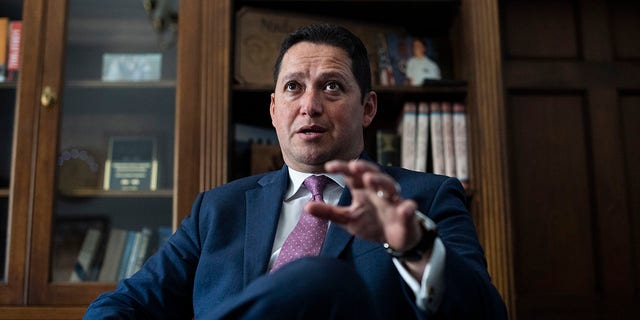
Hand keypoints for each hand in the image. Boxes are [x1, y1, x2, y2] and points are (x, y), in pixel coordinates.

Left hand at [306, 160, 423, 253]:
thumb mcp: (348, 219)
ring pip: (390, 186)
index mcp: (363, 190)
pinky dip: (407, 208)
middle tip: (352, 165)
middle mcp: (379, 191)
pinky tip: (405, 208)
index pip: (352, 175)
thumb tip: (306, 207)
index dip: (342, 169)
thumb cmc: (371, 223)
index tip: (328, 166)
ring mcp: (394, 201)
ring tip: (370, 179)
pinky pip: (408, 209)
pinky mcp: (407, 215)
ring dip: (381, 181)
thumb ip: (329, 212)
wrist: (396, 239)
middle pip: (372, 174)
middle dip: (363, 168)